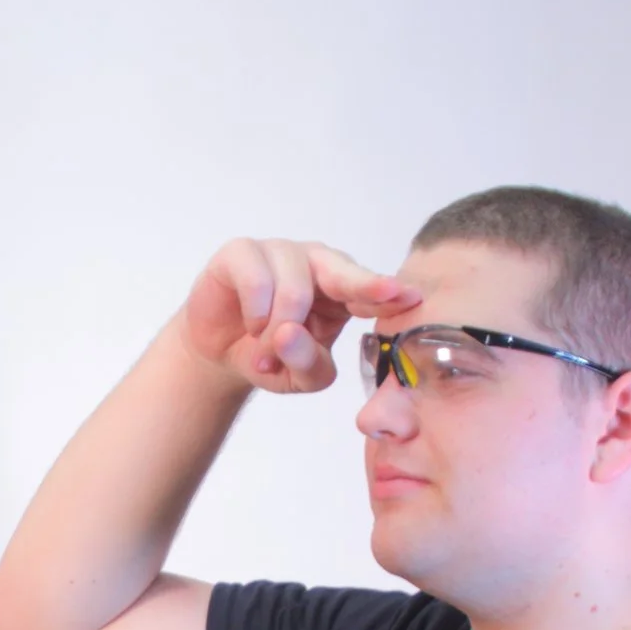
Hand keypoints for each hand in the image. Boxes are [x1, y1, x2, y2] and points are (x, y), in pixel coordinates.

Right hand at [178, 238, 420, 394]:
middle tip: (389, 294)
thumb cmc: (269, 357)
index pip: (370, 290)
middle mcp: (315, 264)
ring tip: (266, 351)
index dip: (387, 293)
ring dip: (279, 329)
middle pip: (343, 270)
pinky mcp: (241, 252)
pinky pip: (256, 277)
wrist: (218, 353)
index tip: (412, 298)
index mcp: (341, 292)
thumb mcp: (298, 377)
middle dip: (365, 284)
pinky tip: (251, 326)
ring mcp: (279, 252)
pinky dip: (256, 311)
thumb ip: (309, 364)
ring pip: (294, 286)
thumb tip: (290, 333)